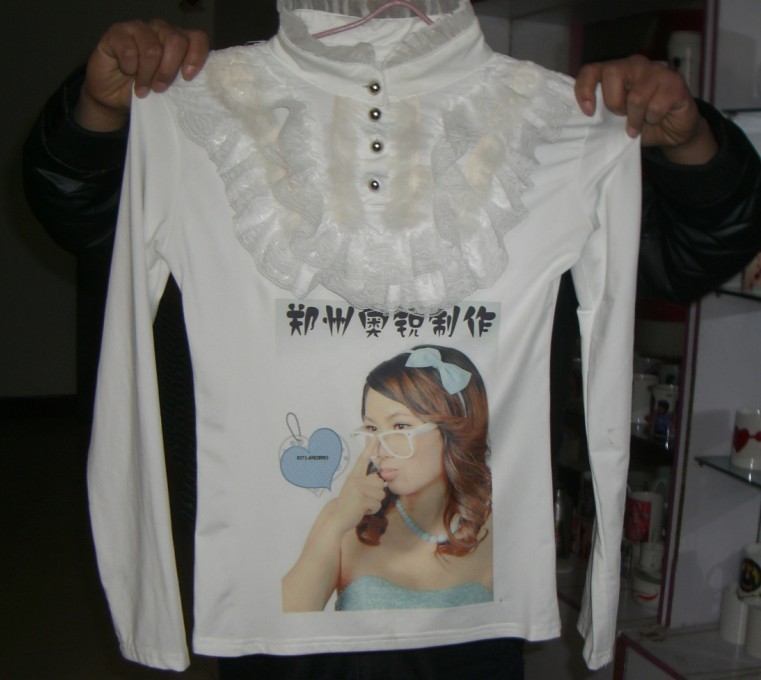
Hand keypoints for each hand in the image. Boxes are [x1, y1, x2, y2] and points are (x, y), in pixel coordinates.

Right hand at [75, 19, 209, 131]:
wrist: (114, 97)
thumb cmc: (147, 91)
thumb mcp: (171, 89)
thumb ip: (184, 80)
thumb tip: (202, 86)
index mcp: (179, 41)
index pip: (198, 38)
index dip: (196, 56)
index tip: (188, 78)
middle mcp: (161, 30)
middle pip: (176, 42)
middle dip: (169, 71)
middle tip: (159, 89)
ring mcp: (139, 28)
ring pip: (153, 48)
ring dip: (147, 74)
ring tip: (142, 89)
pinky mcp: (117, 32)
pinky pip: (129, 49)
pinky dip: (129, 67)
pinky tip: (127, 72)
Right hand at [330, 444, 385, 533]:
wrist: (336, 517)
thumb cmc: (349, 504)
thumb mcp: (355, 489)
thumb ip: (365, 483)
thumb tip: (380, 480)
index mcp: (354, 476)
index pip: (363, 459)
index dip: (369, 448)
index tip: (374, 436)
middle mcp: (356, 480)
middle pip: (379, 482)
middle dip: (376, 493)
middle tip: (364, 499)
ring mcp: (358, 489)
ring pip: (381, 494)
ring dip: (374, 503)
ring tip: (362, 505)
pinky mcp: (361, 499)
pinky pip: (377, 504)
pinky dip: (372, 510)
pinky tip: (362, 510)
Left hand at [575, 55, 717, 164]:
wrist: (673, 131)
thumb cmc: (640, 122)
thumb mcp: (614, 120)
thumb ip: (600, 112)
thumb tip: (582, 117)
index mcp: (616, 71)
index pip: (592, 69)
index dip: (585, 88)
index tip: (587, 111)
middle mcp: (635, 64)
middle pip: (612, 74)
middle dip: (613, 103)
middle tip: (621, 116)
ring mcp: (657, 70)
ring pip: (636, 96)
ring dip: (635, 118)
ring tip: (639, 124)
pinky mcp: (675, 82)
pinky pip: (656, 105)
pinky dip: (654, 118)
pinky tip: (658, 118)